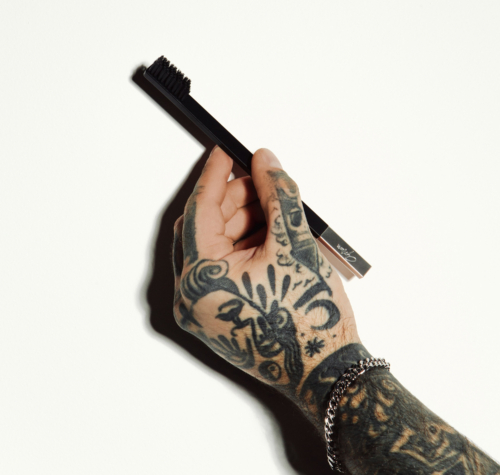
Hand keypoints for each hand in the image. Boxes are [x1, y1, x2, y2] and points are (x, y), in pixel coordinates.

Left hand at [172, 147, 367, 425]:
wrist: (325, 372)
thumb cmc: (308, 321)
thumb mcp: (294, 245)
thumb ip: (277, 195)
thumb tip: (265, 161)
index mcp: (199, 281)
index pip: (199, 211)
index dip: (214, 176)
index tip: (223, 153)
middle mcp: (191, 297)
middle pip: (205, 227)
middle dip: (234, 199)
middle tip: (260, 180)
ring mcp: (202, 308)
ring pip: (214, 246)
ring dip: (241, 221)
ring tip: (273, 209)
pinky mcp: (217, 313)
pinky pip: (222, 267)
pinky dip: (242, 245)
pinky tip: (268, 233)